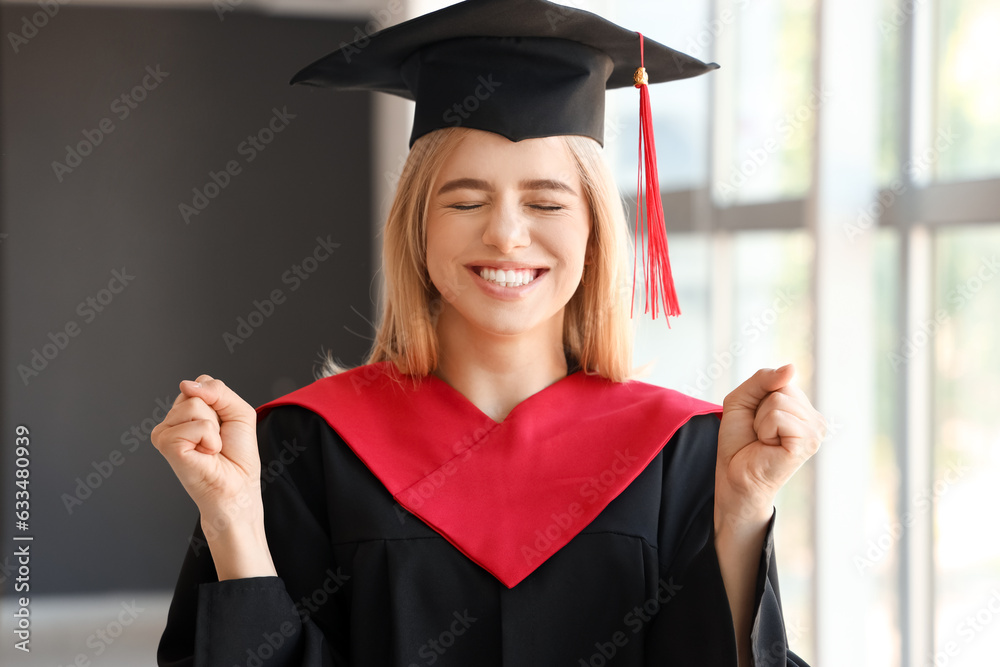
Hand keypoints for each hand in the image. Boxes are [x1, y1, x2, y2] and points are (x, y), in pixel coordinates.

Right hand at [151, 375, 263, 538]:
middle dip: (218, 414)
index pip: (202, 382)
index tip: (223, 425)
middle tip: (216, 439)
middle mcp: (173, 419)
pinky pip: (197, 425)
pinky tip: (205, 455)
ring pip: (195, 405)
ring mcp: (166, 431)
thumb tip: (186, 384)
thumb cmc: (237, 456)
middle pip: (197, 392)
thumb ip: (217, 390)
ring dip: (214, 429)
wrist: (237, 487)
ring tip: (210, 448)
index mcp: (187, 410)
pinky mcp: (167, 444)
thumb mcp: (238, 412)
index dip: (221, 402)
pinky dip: (210, 439)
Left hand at [715, 364, 825, 532]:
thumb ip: (763, 379)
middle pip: (781, 388)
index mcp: (803, 408)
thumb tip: (792, 368)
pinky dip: (764, 429)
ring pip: (778, 400)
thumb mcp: (742, 399)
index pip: (781, 378)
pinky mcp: (807, 443)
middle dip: (759, 409)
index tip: (758, 420)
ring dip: (760, 421)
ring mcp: (815, 432)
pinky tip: (769, 446)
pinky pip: (778, 416)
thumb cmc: (739, 440)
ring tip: (765, 440)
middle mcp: (815, 419)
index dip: (759, 396)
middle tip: (760, 433)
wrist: (734, 474)